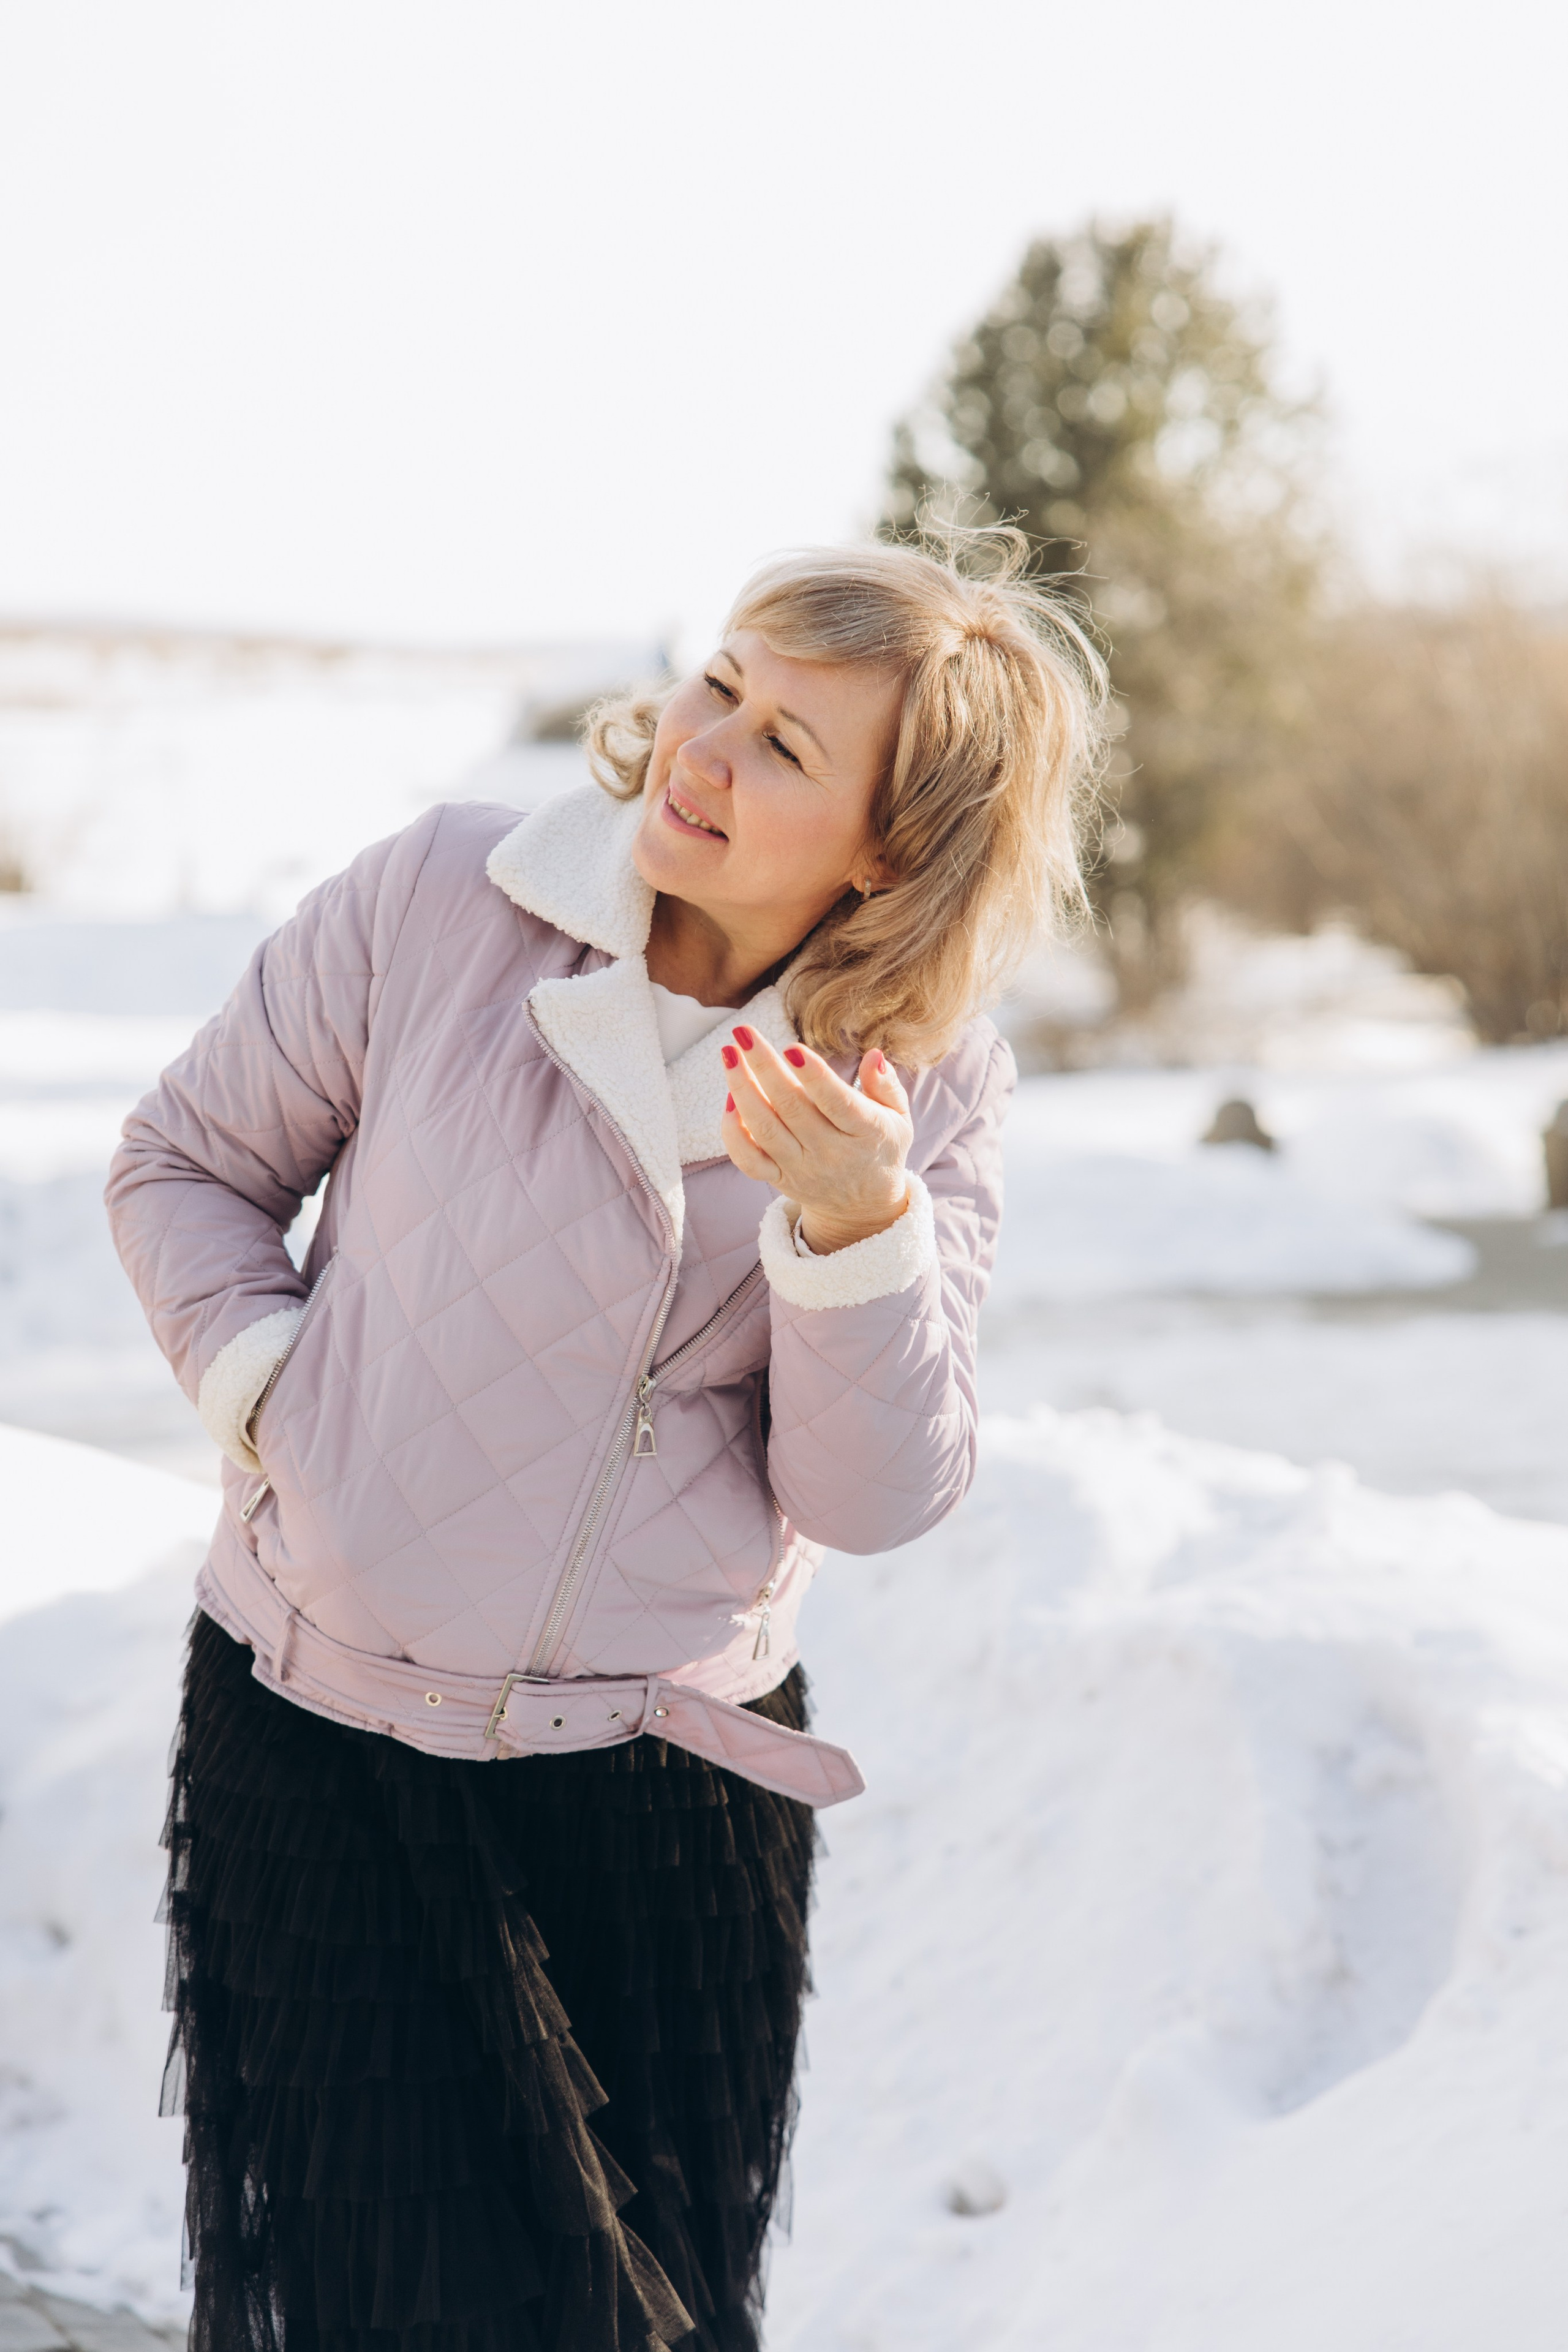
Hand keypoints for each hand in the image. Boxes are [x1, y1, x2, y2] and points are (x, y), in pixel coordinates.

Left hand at [721, 1027, 913, 1253]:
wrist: (863, 1205)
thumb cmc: (878, 1146)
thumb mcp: (899, 1117)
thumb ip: (886, 1085)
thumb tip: (874, 1055)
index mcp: (866, 1132)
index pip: (838, 1103)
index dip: (813, 1076)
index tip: (790, 1047)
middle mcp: (831, 1153)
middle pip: (792, 1109)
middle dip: (764, 1067)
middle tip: (743, 1032)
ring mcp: (801, 1168)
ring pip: (765, 1130)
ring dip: (742, 1090)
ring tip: (729, 1055)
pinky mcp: (779, 1179)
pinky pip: (748, 1160)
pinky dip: (732, 1133)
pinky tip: (729, 1099)